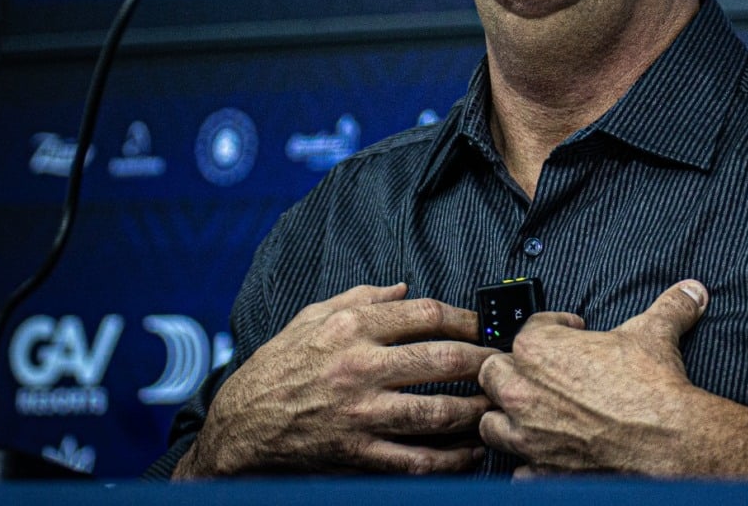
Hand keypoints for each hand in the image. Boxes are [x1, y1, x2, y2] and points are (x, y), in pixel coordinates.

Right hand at [173, 283, 496, 476]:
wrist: (241, 423)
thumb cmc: (280, 365)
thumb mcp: (314, 316)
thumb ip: (363, 298)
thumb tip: (405, 288)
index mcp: (351, 327)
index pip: (426, 315)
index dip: (466, 318)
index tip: (486, 325)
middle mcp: (359, 367)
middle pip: (442, 360)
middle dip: (485, 361)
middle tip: (506, 363)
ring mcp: (360, 412)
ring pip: (436, 412)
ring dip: (476, 409)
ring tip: (497, 404)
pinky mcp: (357, 451)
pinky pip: (415, 459)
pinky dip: (450, 459)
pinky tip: (471, 451)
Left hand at [477, 280, 707, 475]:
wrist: (667, 440)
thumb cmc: (652, 387)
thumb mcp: (656, 332)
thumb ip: (670, 305)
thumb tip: (691, 291)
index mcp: (538, 349)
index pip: (527, 328)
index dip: (551, 326)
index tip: (569, 331)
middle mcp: (523, 391)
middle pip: (493, 373)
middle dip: (512, 370)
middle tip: (540, 370)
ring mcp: (528, 435)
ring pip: (492, 423)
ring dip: (507, 417)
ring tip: (531, 413)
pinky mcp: (541, 469)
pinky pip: (518, 469)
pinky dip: (529, 462)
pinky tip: (548, 452)